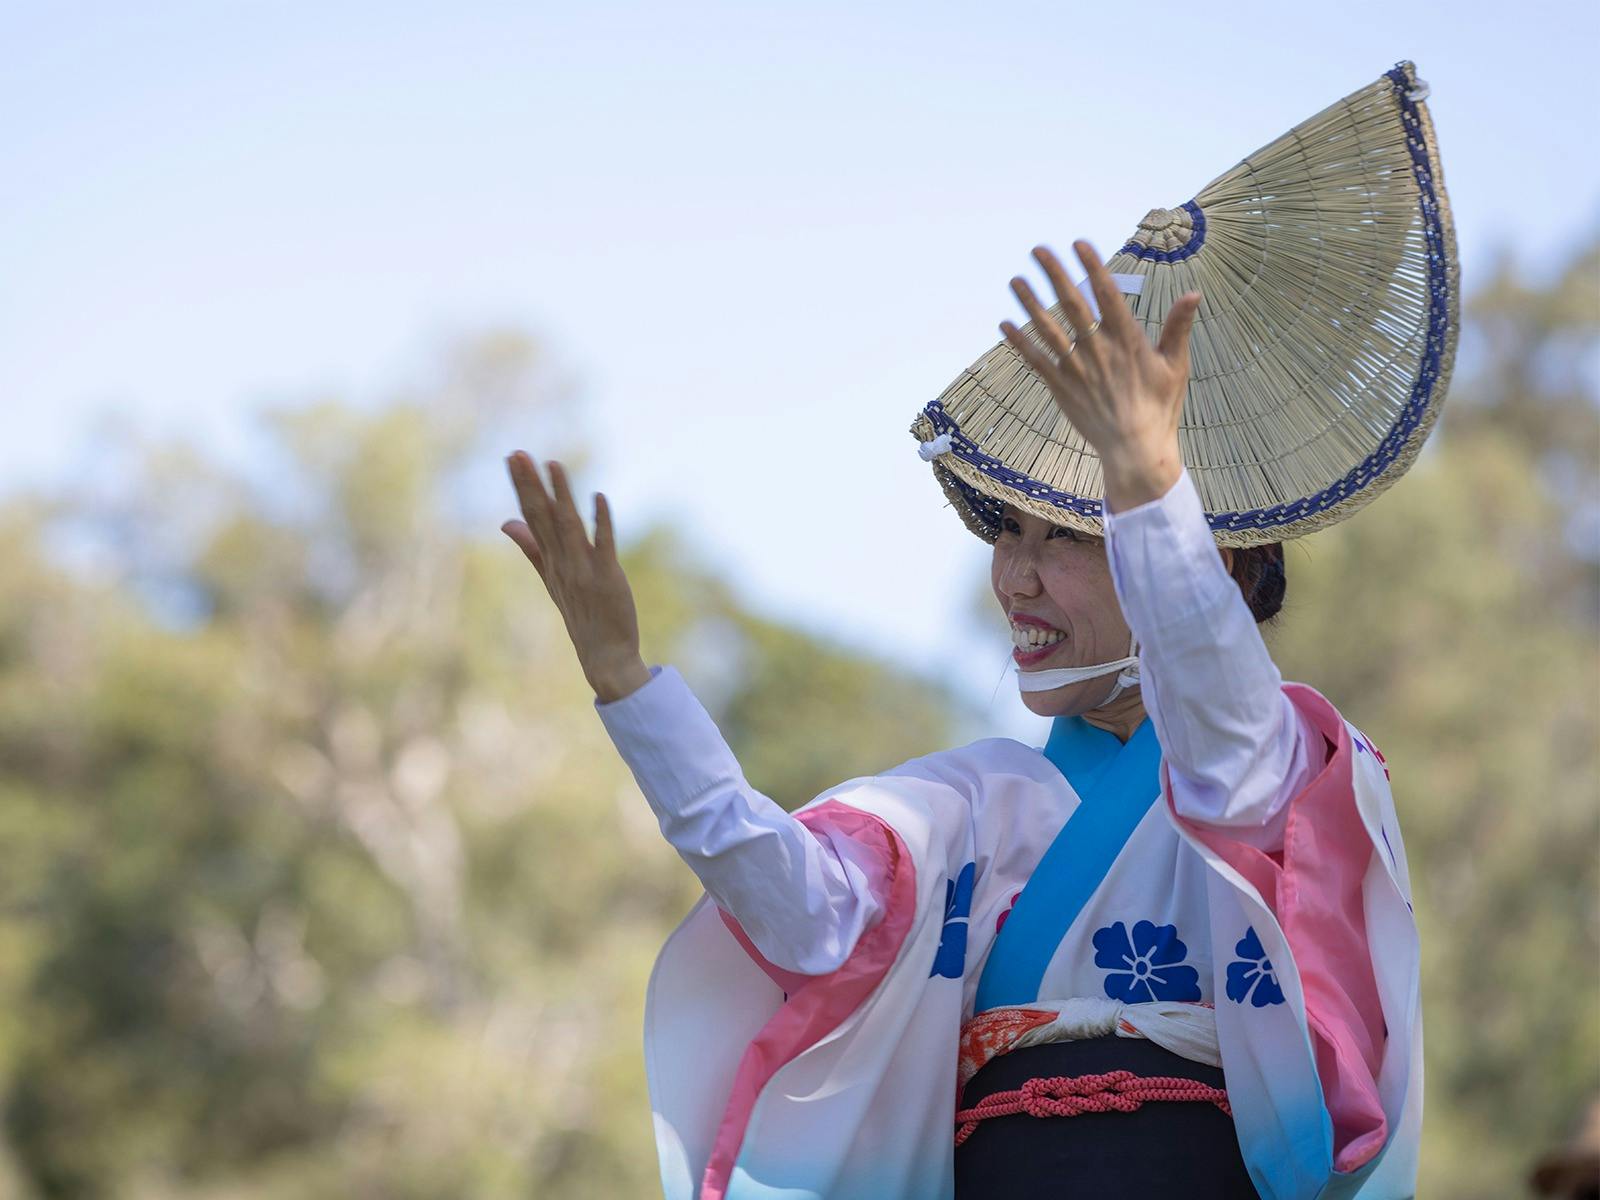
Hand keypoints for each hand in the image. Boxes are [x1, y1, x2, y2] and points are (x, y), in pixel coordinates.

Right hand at [502, 453, 650, 702]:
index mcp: (549, 560)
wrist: (603, 654)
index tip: (512, 457)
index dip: (522, 486)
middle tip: (517, 453)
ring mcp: (583, 570)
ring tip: (553, 465)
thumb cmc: (580, 614)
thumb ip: (531, 547)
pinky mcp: (607, 577)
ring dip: (561, 495)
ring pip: (568, 526)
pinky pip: (604, 545)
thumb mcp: (550, 578)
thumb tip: (506, 522)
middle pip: (542, 517)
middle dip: (530, 484)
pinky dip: (600, 522)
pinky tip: (598, 497)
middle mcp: (562, 562)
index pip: (531, 516)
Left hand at [999, 240, 1201, 512]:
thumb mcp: (1176, 365)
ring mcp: (1076, 369)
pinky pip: (1035, 361)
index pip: (1107, 294)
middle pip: (1072, 304)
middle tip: (1038, 250)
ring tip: (1015, 280)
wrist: (1135, 449)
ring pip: (1048, 329)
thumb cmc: (1160, 406)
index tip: (1079, 244)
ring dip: (1030, 303)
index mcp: (1128, 340)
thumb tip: (1193, 293)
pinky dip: (1019, 342)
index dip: (1092, 267)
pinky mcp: (1061, 388)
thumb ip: (1179, 327)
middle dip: (1054, 274)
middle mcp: (1099, 350)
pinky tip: (1005, 324)